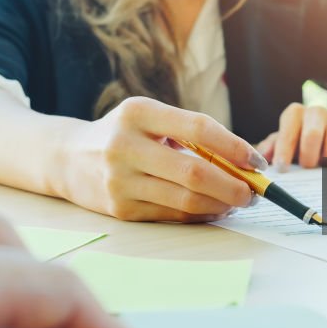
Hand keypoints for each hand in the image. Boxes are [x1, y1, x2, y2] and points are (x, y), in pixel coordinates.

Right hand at [58, 97, 264, 221]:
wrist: (69, 158)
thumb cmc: (125, 134)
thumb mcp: (149, 118)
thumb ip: (190, 134)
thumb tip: (242, 163)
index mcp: (138, 112)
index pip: (198, 128)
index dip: (234, 146)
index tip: (257, 162)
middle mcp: (124, 145)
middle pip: (194, 171)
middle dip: (233, 185)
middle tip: (254, 192)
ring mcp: (119, 180)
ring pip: (185, 199)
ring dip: (221, 204)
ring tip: (238, 202)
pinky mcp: (119, 209)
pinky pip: (171, 214)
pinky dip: (200, 214)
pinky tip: (214, 210)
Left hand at [256, 103, 326, 169]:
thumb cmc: (300, 139)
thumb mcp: (283, 140)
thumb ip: (271, 148)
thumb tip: (260, 160)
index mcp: (294, 114)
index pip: (288, 131)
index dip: (284, 151)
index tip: (282, 168)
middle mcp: (316, 112)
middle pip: (312, 136)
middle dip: (308, 158)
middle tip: (306, 168)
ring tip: (321, 168)